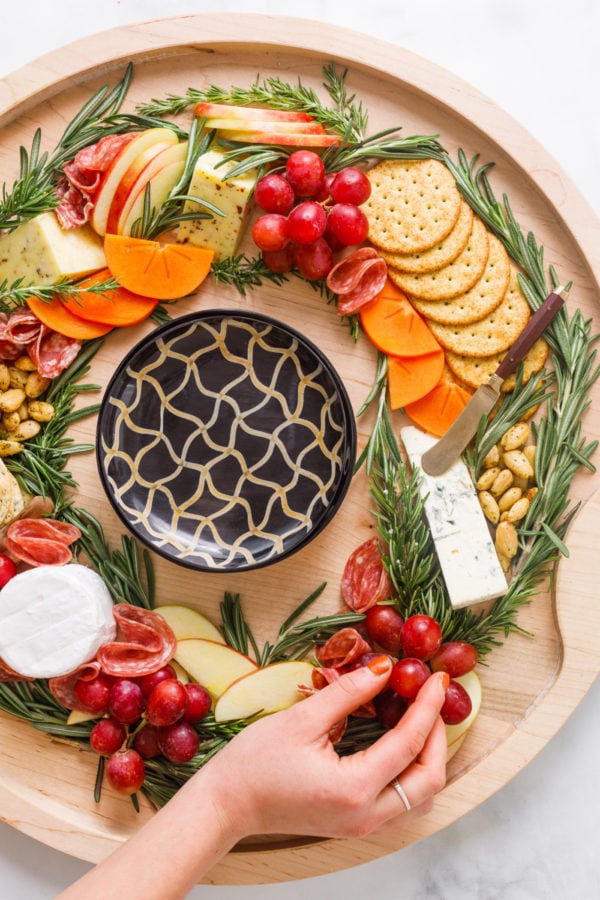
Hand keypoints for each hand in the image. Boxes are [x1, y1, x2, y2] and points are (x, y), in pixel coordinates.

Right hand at [204, 656, 448, 841]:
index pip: (408, 744)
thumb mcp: (302, 718)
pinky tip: (401, 743)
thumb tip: (383, 667)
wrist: (227, 804)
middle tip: (431, 698)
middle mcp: (366, 815)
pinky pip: (402, 803)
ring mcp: (362, 825)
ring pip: (419, 798)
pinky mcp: (355, 824)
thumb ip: (348, 692)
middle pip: (427, 780)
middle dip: (437, 736)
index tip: (437, 679)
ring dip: (428, 758)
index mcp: (354, 789)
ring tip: (421, 719)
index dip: (428, 707)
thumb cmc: (255, 762)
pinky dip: (412, 773)